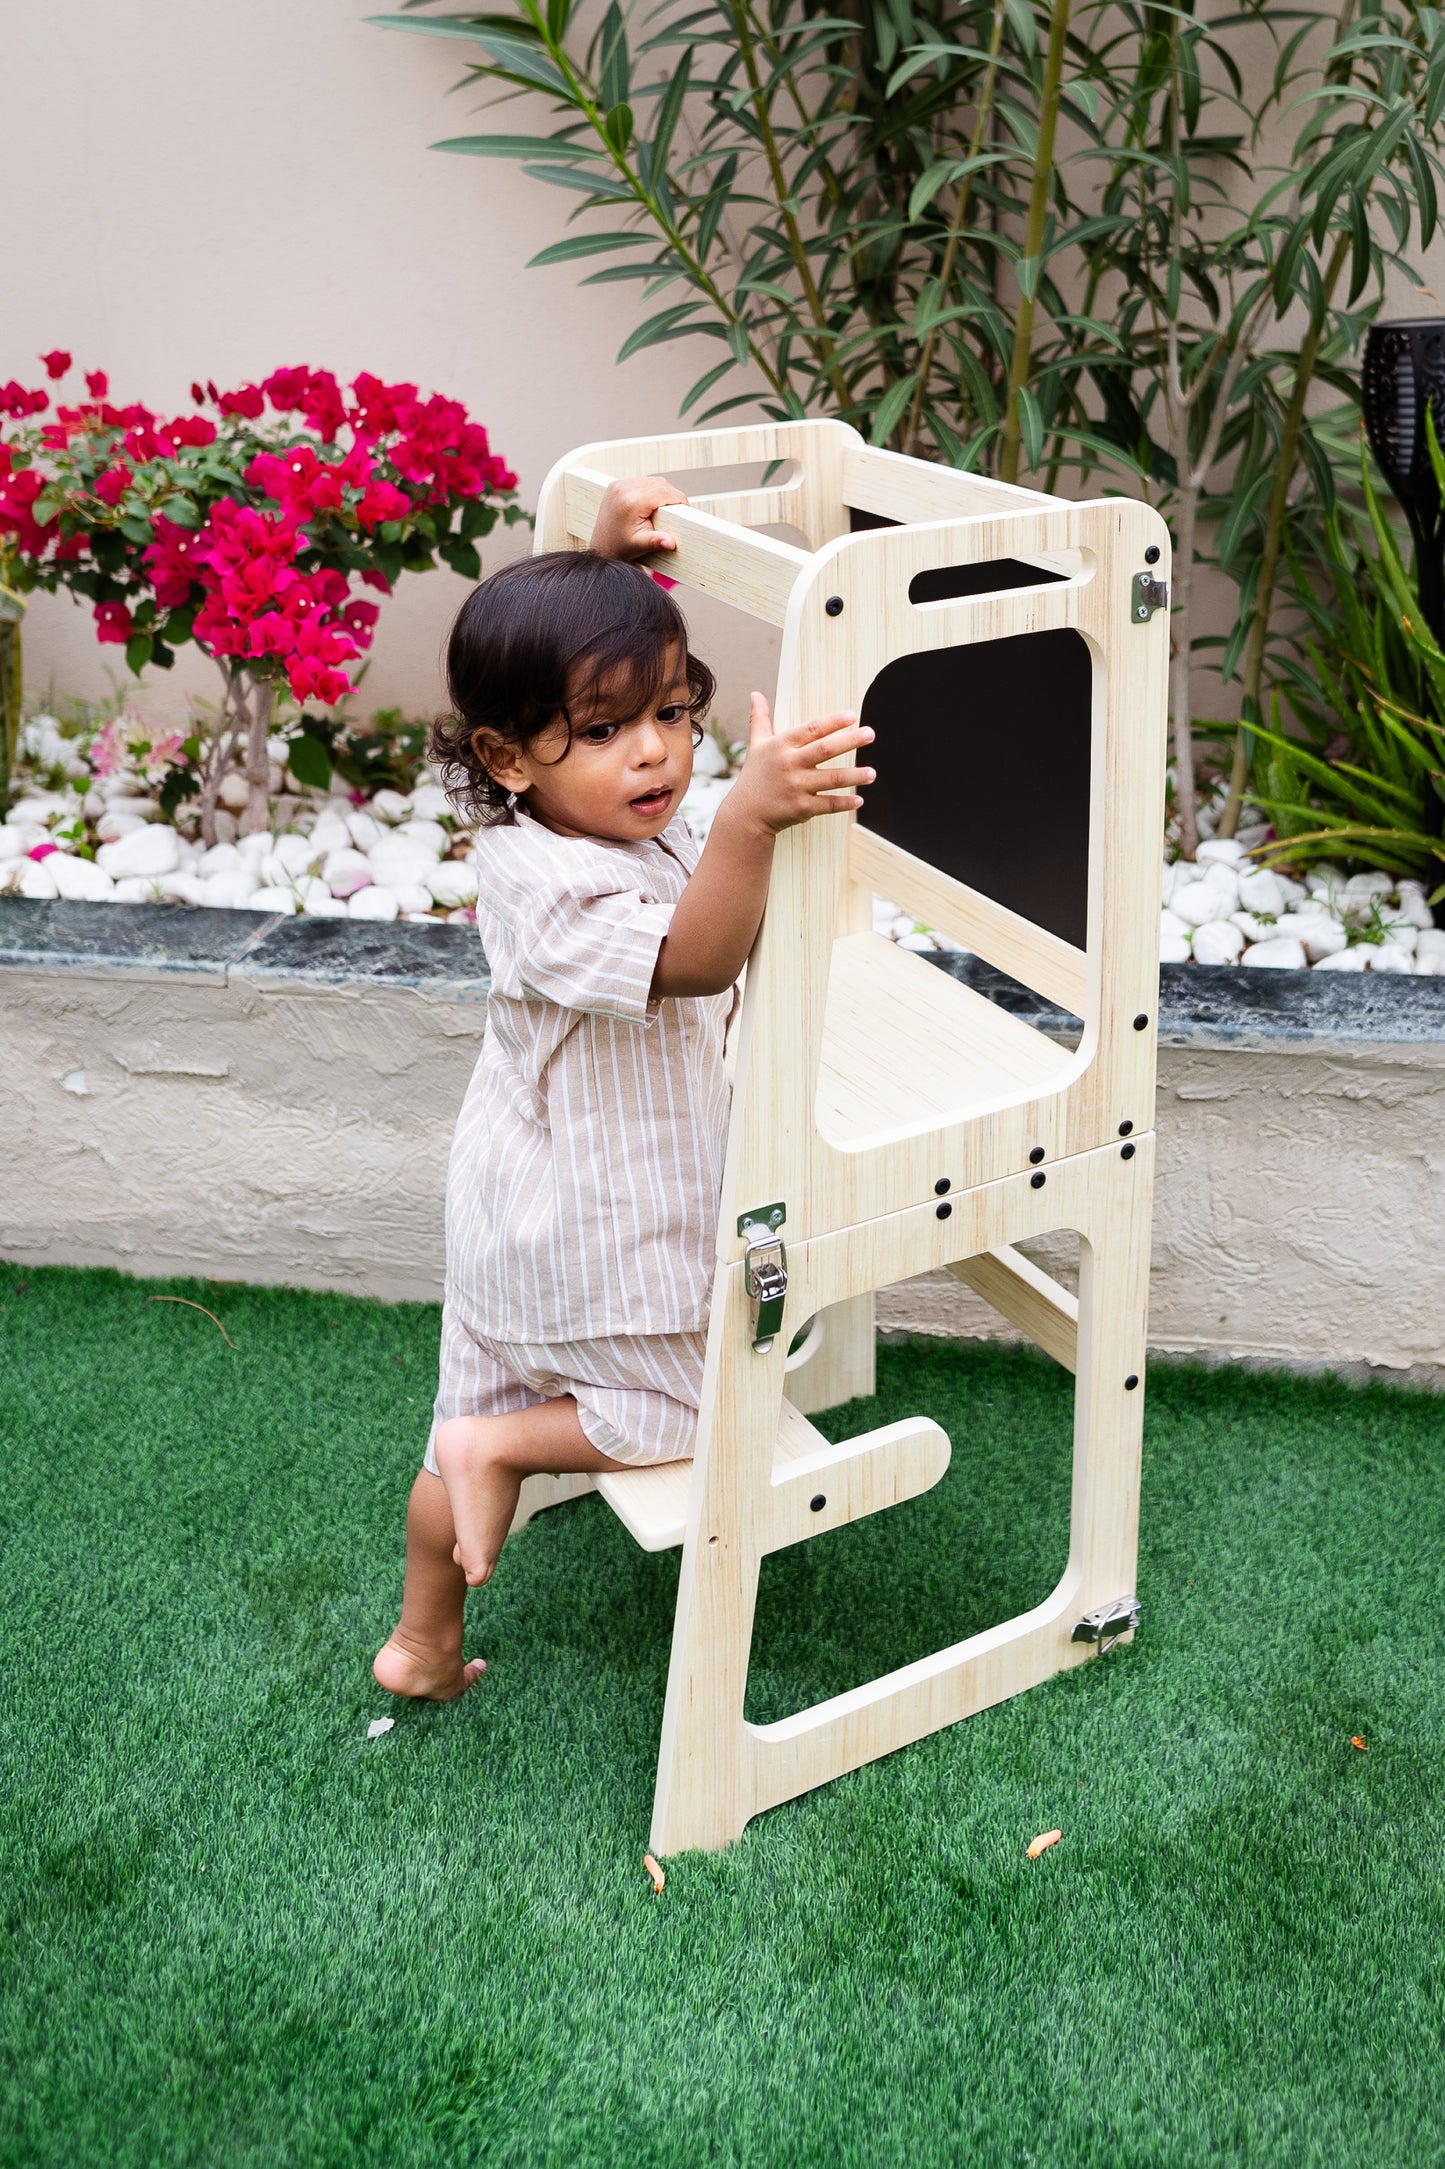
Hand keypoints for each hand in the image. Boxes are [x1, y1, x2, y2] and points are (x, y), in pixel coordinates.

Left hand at [590, 474, 687, 560]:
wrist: (602, 547)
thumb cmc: (619, 548)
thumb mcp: (639, 545)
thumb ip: (655, 542)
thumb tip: (670, 542)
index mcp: (630, 502)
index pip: (664, 492)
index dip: (679, 500)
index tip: (685, 510)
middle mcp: (623, 489)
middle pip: (660, 483)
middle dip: (672, 496)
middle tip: (676, 512)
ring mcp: (618, 485)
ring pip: (653, 480)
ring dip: (662, 492)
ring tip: (664, 509)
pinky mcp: (617, 485)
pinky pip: (642, 482)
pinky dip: (651, 491)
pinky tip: (652, 504)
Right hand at [723, 692, 875, 835]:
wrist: (746, 813)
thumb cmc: (754, 776)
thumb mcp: (756, 745)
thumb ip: (760, 719)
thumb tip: (755, 694)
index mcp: (781, 746)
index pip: (811, 729)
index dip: (832, 722)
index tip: (852, 716)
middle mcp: (790, 765)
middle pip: (825, 750)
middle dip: (850, 741)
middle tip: (870, 734)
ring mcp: (796, 787)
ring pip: (832, 779)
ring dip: (855, 775)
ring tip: (872, 772)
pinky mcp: (802, 808)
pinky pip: (828, 804)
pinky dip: (844, 803)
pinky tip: (859, 800)